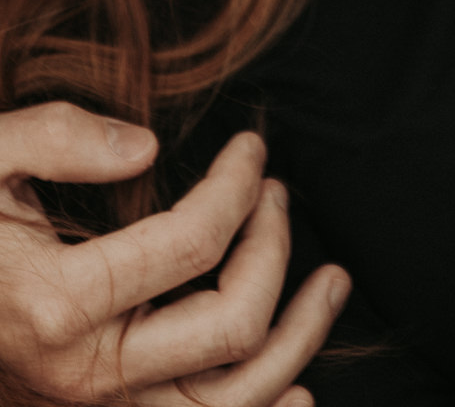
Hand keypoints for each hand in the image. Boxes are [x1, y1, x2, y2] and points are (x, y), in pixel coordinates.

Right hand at [0, 105, 348, 405]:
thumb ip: (58, 138)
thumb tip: (148, 146)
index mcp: (57, 305)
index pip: (193, 243)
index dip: (240, 185)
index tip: (252, 146)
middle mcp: (82, 376)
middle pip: (230, 327)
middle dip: (274, 250)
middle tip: (278, 192)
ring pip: (228, 402)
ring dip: (298, 342)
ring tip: (334, 282)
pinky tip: (298, 389)